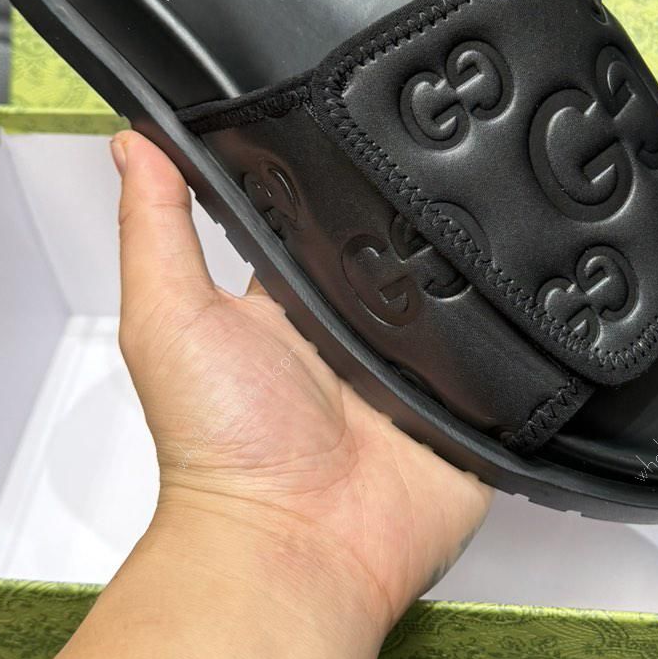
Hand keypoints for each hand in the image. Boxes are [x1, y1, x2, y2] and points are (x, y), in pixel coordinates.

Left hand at [112, 130, 490, 644]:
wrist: (295, 548)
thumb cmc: (219, 449)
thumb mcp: (168, 317)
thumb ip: (155, 227)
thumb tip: (134, 141)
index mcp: (286, 307)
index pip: (321, 221)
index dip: (336, 177)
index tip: (353, 110)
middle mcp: (351, 336)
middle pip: (398, 253)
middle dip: (417, 216)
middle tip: (436, 164)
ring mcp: (412, 375)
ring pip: (458, 296)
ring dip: (468, 270)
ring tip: (488, 218)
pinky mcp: (467, 412)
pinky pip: (507, 357)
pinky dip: (515, 332)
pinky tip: (523, 292)